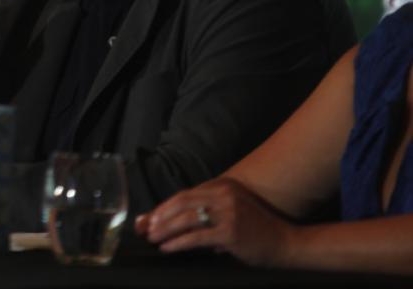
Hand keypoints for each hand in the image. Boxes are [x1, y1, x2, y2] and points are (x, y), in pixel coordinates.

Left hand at [135, 178, 297, 266]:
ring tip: (153, 237)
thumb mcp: (230, 212)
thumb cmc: (256, 230)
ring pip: (186, 219)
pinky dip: (178, 242)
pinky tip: (168, 247)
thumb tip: (171, 221)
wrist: (287, 243)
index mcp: (223, 186)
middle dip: (160, 216)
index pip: (185, 194)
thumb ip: (204, 213)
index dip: (164, 206)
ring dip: (165, 229)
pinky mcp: (230, 231)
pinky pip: (196, 236)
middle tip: (146, 227)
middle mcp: (224, 194)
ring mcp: (228, 212)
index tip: (149, 217)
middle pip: (182, 202)